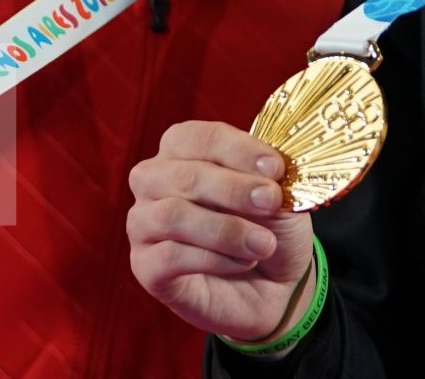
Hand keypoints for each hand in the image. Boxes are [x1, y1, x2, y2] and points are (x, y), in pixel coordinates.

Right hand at [128, 121, 315, 341]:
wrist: (273, 285)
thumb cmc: (270, 226)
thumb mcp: (280, 196)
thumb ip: (270, 180)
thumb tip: (269, 172)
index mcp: (184, 150)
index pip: (200, 137)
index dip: (239, 150)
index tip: (275, 169)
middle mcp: (154, 181)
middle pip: (184, 175)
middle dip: (233, 189)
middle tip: (271, 202)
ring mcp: (143, 224)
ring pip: (171, 216)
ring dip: (226, 230)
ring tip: (264, 243)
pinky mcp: (144, 266)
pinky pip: (170, 257)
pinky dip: (214, 259)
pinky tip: (243, 263)